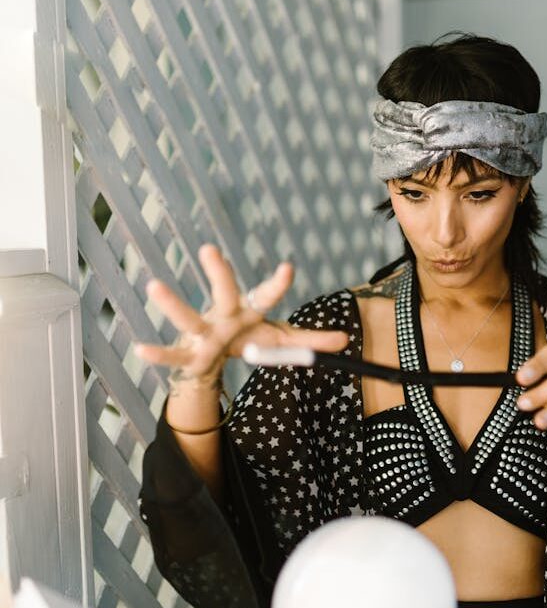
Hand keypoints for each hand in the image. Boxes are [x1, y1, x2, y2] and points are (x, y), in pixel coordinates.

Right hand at [133, 244, 349, 382]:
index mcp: (250, 310)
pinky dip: (158, 353)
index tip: (287, 269)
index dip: (277, 284)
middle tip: (209, 249)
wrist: (213, 357)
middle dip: (219, 273)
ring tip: (154, 284)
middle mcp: (224, 315)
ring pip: (188, 317)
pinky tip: (141, 349)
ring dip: (172, 303)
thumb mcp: (279, 340)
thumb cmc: (246, 339)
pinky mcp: (187, 354)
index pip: (267, 295)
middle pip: (224, 293)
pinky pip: (172, 354)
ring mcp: (203, 332)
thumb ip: (308, 341)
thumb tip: (345, 341)